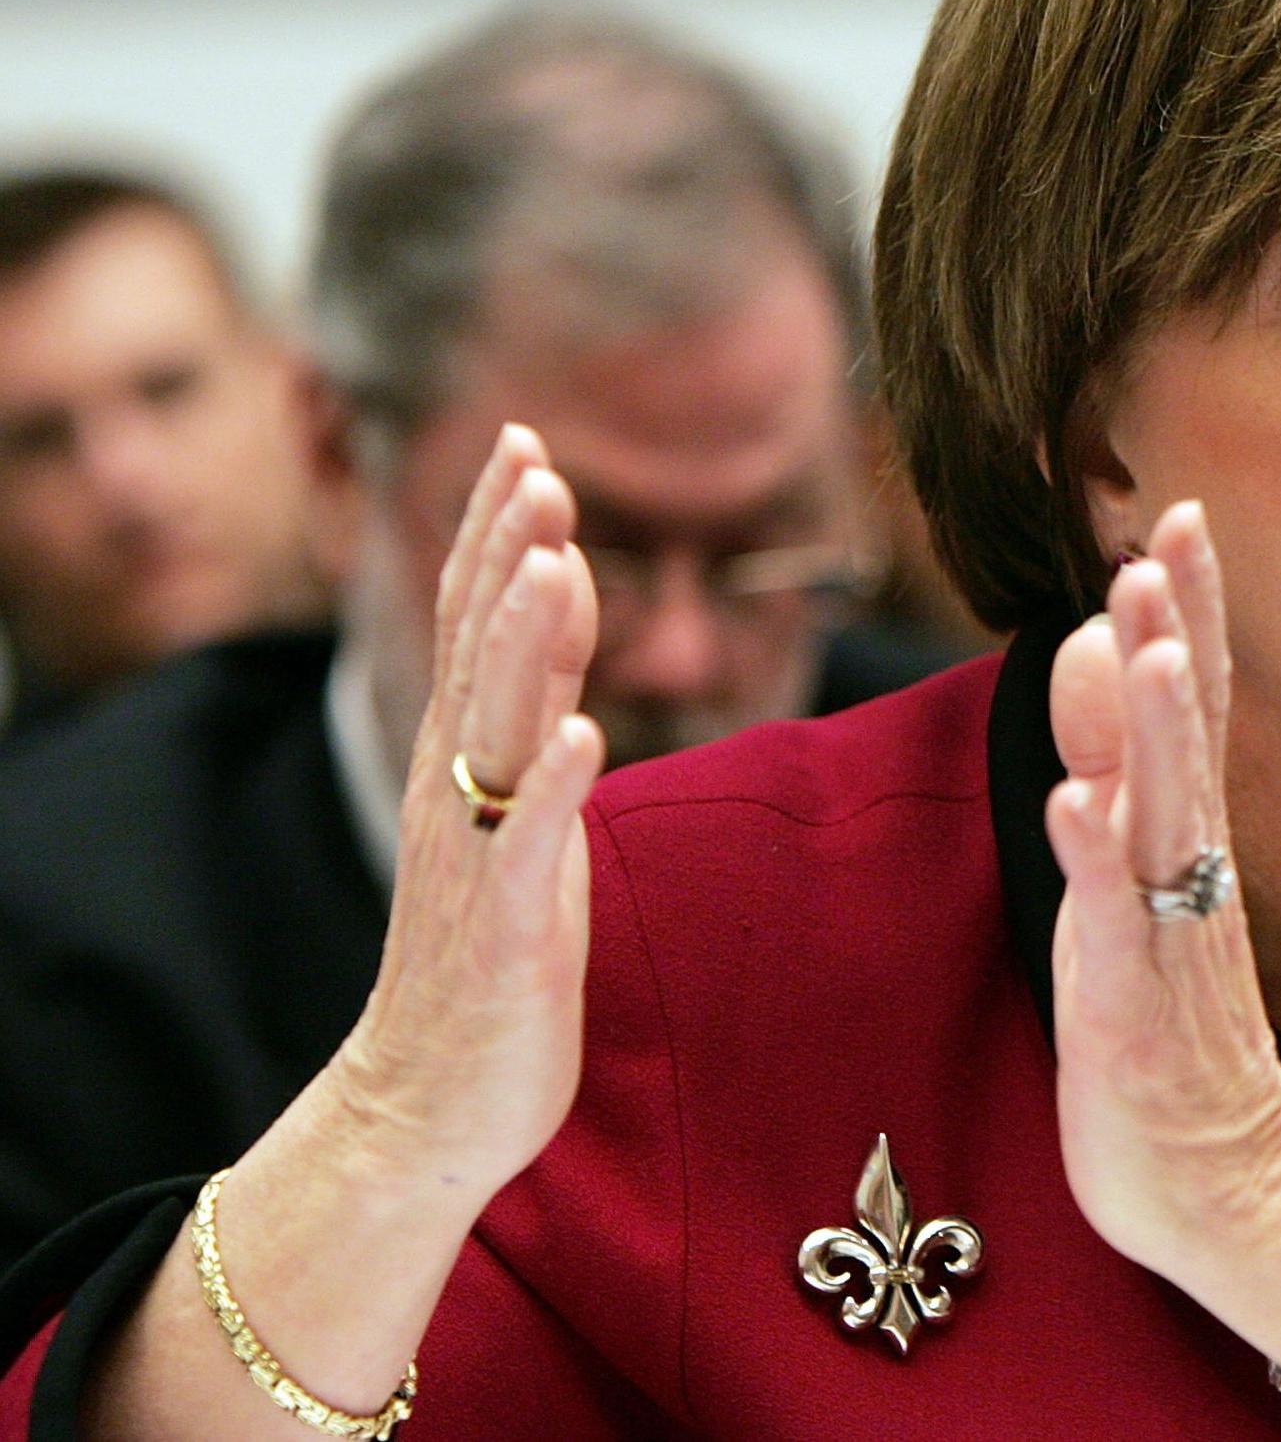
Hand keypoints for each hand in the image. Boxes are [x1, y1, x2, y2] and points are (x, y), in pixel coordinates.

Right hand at [330, 423, 605, 1201]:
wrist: (431, 1100)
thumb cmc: (494, 949)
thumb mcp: (524, 808)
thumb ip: (540, 706)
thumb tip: (565, 601)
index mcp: (468, 762)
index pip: (483, 626)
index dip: (503, 536)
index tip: (527, 447)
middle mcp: (459, 792)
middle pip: (482, 654)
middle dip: (509, 556)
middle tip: (533, 461)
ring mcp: (478, 856)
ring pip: (499, 730)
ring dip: (527, 645)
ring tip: (553, 562)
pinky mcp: (505, 928)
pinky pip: (529, 846)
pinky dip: (554, 787)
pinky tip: (582, 732)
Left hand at [1042, 501, 1280, 1295]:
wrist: (1216, 1175)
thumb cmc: (1159, 1021)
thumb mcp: (1127, 880)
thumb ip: (1118, 773)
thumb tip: (1100, 662)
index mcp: (1186, 834)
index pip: (1192, 700)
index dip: (1188, 607)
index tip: (1178, 514)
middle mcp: (1190, 867)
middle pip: (1187, 730)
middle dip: (1177, 630)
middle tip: (1169, 538)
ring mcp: (1168, 931)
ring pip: (1167, 809)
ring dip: (1157, 724)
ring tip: (1150, 641)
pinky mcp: (1136, 1003)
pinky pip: (1122, 924)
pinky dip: (1100, 863)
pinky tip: (1080, 806)